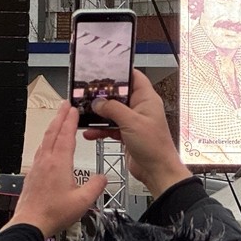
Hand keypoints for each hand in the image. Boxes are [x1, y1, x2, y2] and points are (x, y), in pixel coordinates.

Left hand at [7, 104, 106, 237]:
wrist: (30, 222)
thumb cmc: (54, 213)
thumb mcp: (83, 201)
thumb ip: (96, 186)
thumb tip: (102, 177)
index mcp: (58, 164)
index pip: (65, 136)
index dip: (70, 121)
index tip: (73, 109)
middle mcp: (45, 161)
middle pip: (53, 133)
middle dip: (59, 117)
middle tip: (65, 105)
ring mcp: (37, 167)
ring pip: (45, 141)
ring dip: (52, 127)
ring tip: (57, 120)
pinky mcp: (32, 174)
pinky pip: (40, 151)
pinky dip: (46, 141)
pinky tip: (48, 145)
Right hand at [82, 69, 191, 198]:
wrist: (157, 171)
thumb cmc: (154, 146)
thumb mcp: (131, 122)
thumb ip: (112, 109)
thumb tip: (97, 102)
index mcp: (146, 100)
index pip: (134, 78)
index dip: (121, 71)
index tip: (104, 69)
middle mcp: (140, 108)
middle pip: (118, 95)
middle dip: (102, 94)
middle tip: (86, 92)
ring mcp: (132, 121)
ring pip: (111, 111)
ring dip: (98, 114)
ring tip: (84, 113)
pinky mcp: (126, 133)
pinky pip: (109, 127)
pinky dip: (99, 129)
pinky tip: (89, 133)